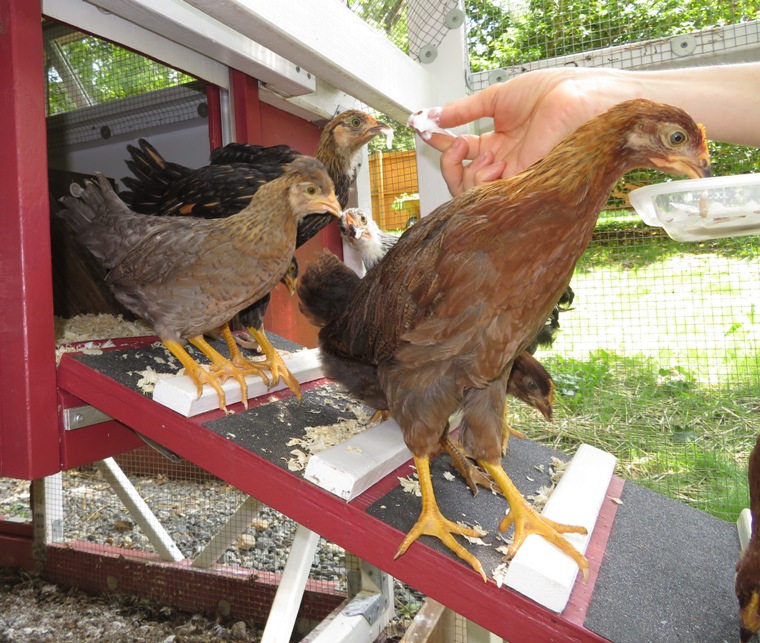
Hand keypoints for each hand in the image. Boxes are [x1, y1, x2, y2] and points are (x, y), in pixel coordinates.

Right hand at [418, 68, 628, 194]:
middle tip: (452, 145)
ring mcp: (512, 175)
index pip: (462, 151)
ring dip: (466, 172)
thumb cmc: (550, 93)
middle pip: (461, 178)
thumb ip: (464, 110)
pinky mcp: (520, 186)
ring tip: (482, 153)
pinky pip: (488, 197)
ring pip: (470, 192)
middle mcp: (504, 161)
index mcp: (500, 141)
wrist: (576, 100)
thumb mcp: (497, 98)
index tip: (424, 130)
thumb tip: (435, 115)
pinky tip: (492, 163)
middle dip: (448, 163)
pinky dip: (480, 182)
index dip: (441, 143)